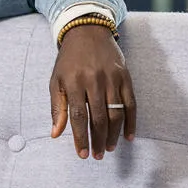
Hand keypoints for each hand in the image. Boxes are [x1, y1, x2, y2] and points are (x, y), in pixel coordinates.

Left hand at [49, 25, 135, 159]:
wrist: (87, 31)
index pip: (77, 116)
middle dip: (98, 140)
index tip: (82, 153)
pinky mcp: (125, 76)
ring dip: (113, 134)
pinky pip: (131, 103)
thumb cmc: (68, 60)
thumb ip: (57, 107)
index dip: (80, 137)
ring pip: (116, 112)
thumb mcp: (56, 80)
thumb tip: (56, 134)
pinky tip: (128, 136)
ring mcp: (112, 78)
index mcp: (73, 82)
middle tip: (97, 156)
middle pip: (98, 117)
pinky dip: (131, 121)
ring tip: (108, 148)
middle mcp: (93, 81)